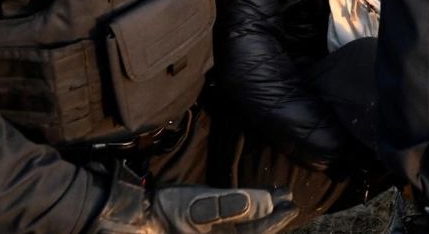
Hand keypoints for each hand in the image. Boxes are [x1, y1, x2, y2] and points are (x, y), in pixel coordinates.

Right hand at [91, 166, 298, 233]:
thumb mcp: (201, 205)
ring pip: (246, 228)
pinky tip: (255, 203)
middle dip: (273, 218)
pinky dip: (247, 214)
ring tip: (278, 199)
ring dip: (263, 215)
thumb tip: (266, 203)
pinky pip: (234, 225)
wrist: (137, 217)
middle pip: (254, 232)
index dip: (276, 220)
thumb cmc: (168, 211)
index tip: (291, 205)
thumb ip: (233, 204)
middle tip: (290, 201)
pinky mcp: (208, 230)